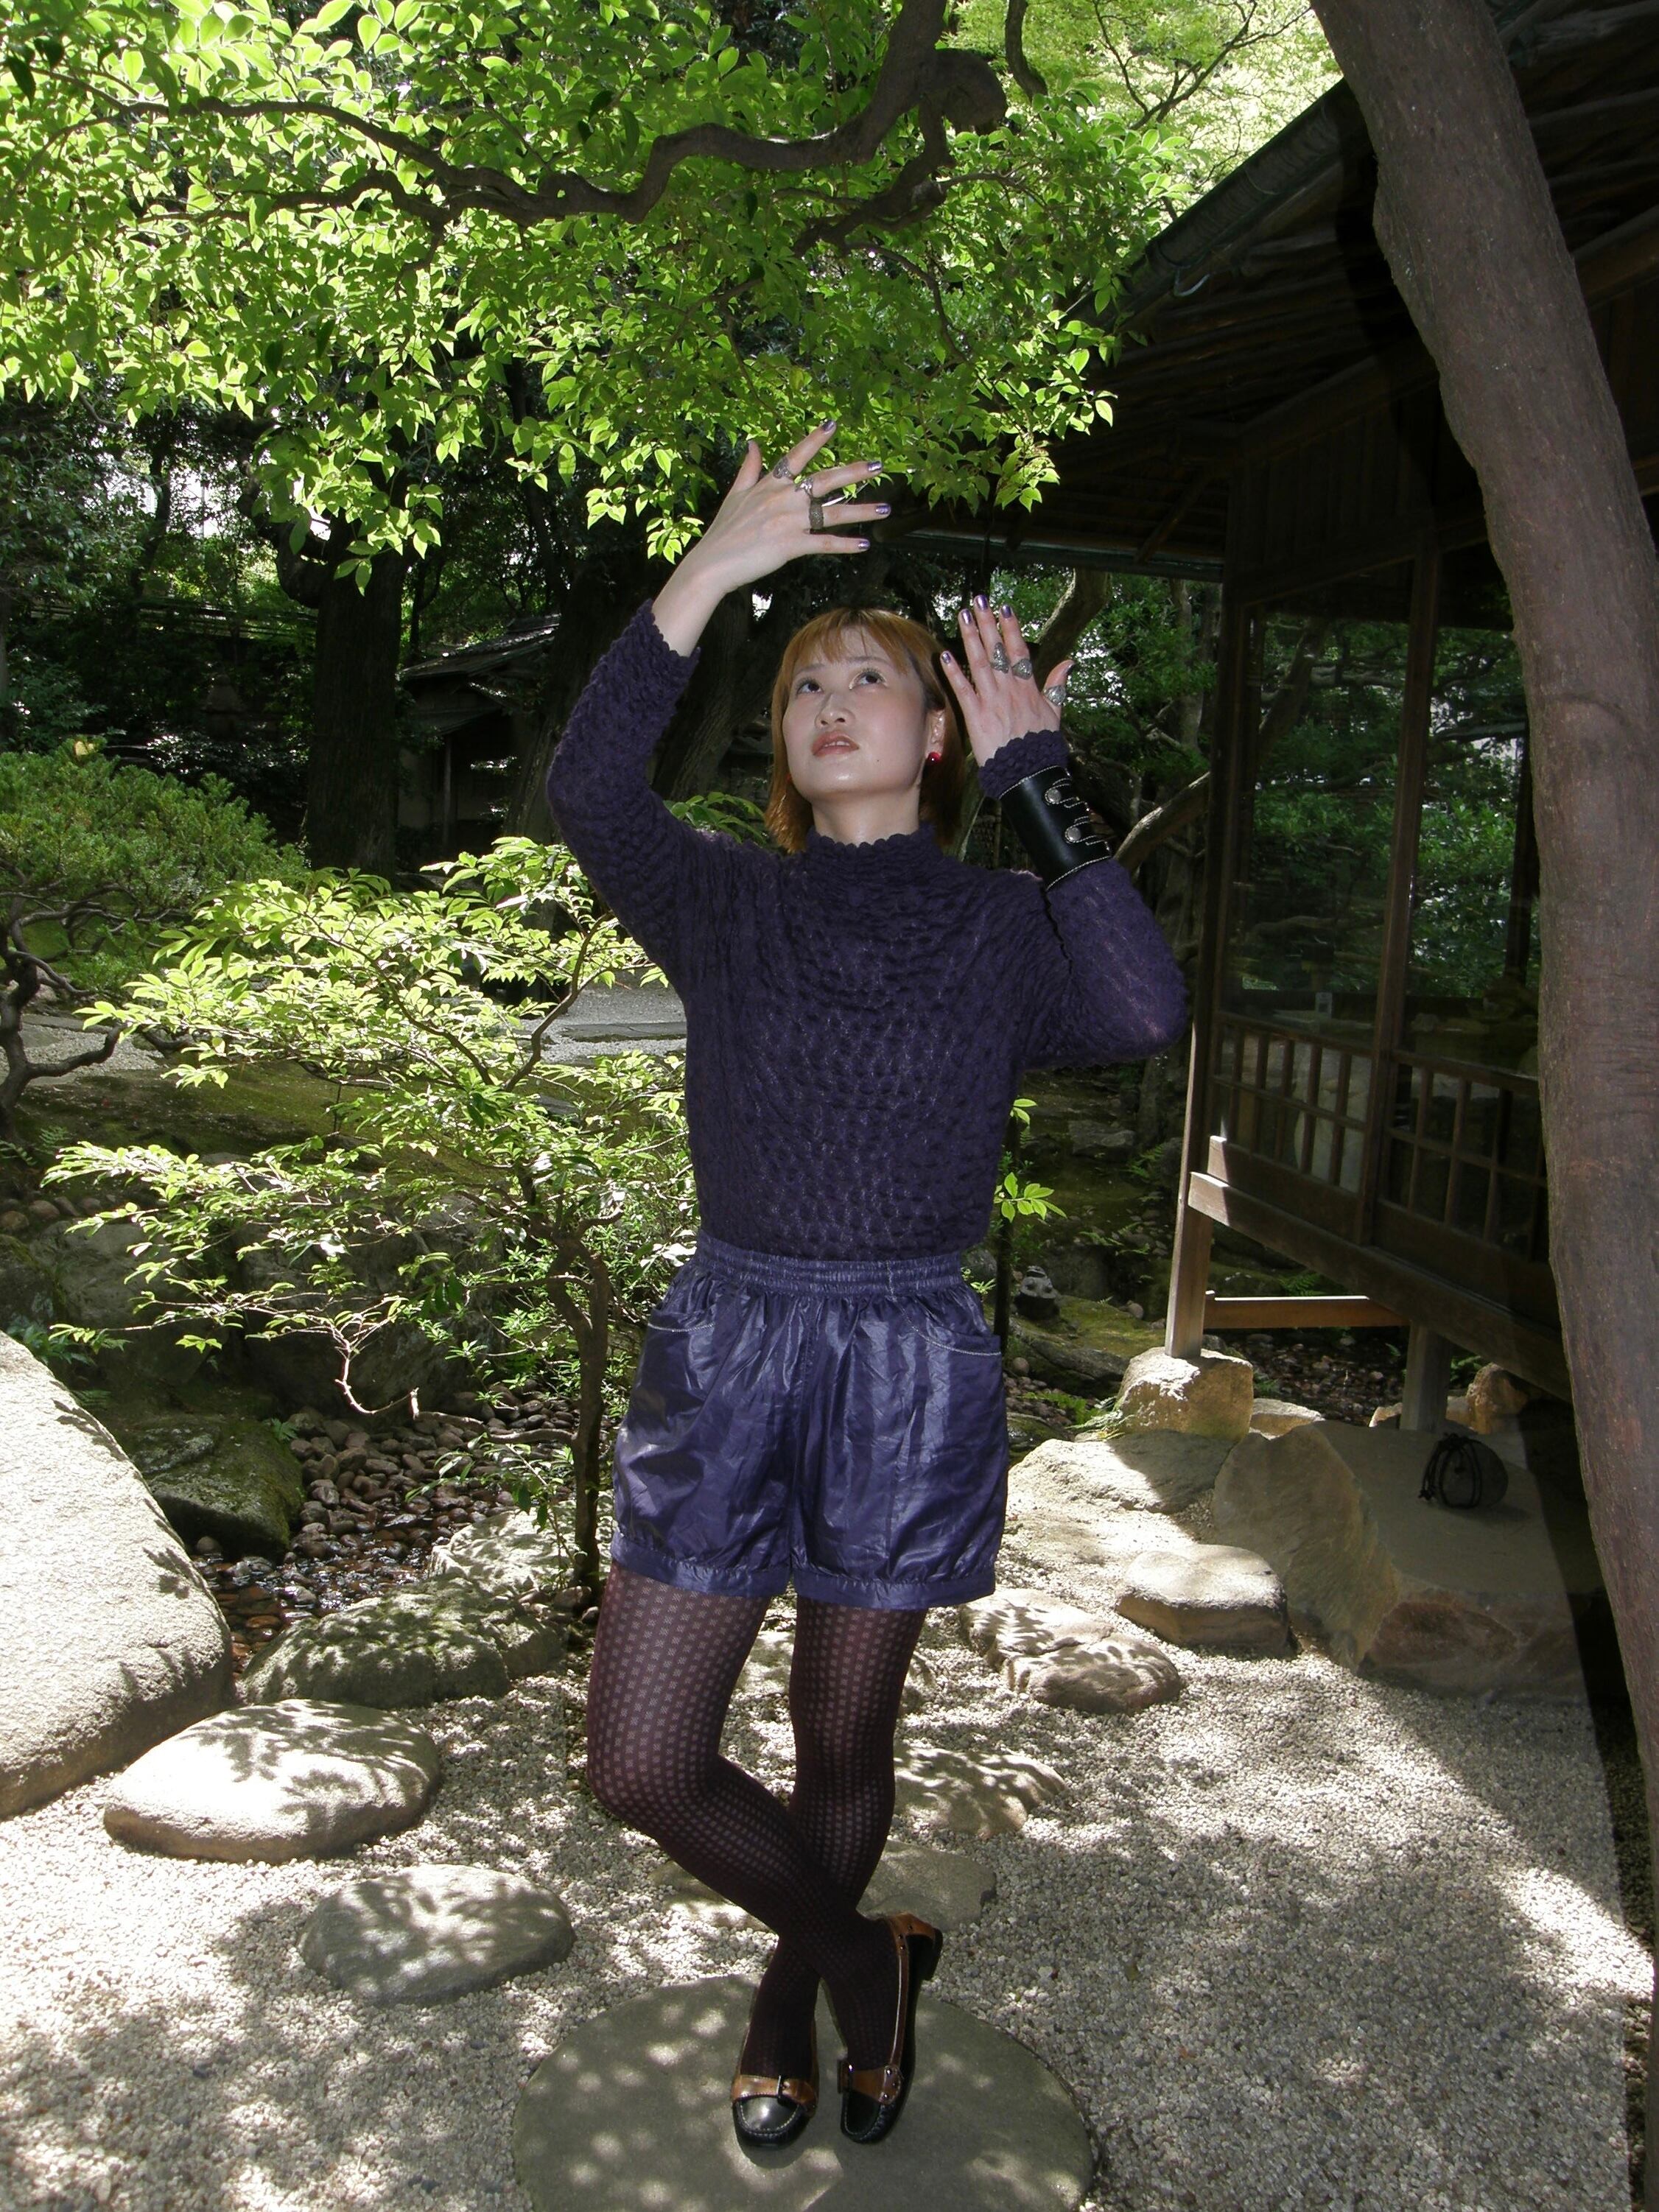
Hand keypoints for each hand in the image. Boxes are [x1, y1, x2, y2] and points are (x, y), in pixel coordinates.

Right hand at [652, 420, 887, 653]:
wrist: (712, 563)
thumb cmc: (723, 532)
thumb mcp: (734, 495)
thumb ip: (748, 469)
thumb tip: (753, 443)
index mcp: (770, 484)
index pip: (796, 456)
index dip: (815, 439)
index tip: (834, 424)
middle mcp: (783, 498)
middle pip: (825, 480)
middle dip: (854, 471)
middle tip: (878, 466)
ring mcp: (788, 521)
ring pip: (832, 513)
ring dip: (861, 511)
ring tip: (885, 509)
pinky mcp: (791, 545)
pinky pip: (824, 543)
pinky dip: (845, 544)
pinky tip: (864, 544)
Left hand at [941, 599, 1073, 771]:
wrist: (1029, 772)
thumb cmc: (1041, 746)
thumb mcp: (1054, 713)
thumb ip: (1057, 686)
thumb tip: (1069, 663)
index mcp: (1028, 688)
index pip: (1018, 651)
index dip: (1011, 629)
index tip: (1004, 609)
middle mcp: (1009, 690)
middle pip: (997, 650)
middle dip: (987, 624)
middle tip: (979, 601)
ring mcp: (992, 701)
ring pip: (980, 663)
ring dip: (970, 638)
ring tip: (963, 616)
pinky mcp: (977, 716)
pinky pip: (964, 691)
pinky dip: (954, 673)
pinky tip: (945, 655)